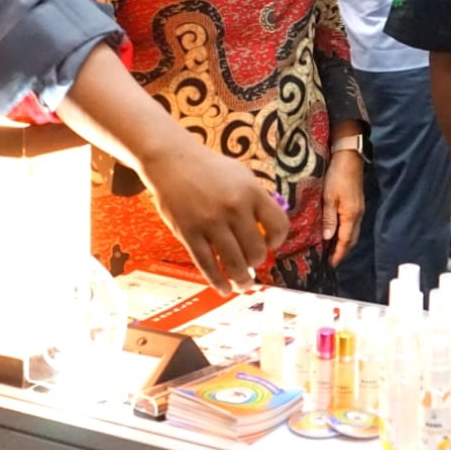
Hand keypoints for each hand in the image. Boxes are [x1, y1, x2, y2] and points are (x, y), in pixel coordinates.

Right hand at [136, 144, 290, 293]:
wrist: (171, 161)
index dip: (278, 240)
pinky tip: (224, 288)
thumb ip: (257, 200)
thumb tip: (270, 229)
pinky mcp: (189, 234)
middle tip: (252, 263)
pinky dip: (218, 282)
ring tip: (243, 284)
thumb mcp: (242, 175)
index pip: (278, 225)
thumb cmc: (210, 169)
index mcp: (251, 192)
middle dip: (256, 262)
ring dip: (242, 280)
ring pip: (234, 264)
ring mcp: (210, 223)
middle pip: (256, 250)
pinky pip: (207, 265)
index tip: (271, 243)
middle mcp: (233, 208)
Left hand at [322, 150, 364, 266]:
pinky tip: (336, 232)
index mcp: (351, 215)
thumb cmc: (337, 176)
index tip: (331, 265)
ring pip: (352, 232)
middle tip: (330, 260)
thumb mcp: (329, 197)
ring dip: (343, 242)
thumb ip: (329, 218)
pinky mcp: (356, 204)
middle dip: (342, 251)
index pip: (345, 241)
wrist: (349, 158)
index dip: (338, 254)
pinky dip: (344, 232)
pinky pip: (352, 224)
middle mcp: (357, 215)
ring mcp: (359, 209)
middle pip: (351, 239)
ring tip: (331, 249)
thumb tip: (327, 238)